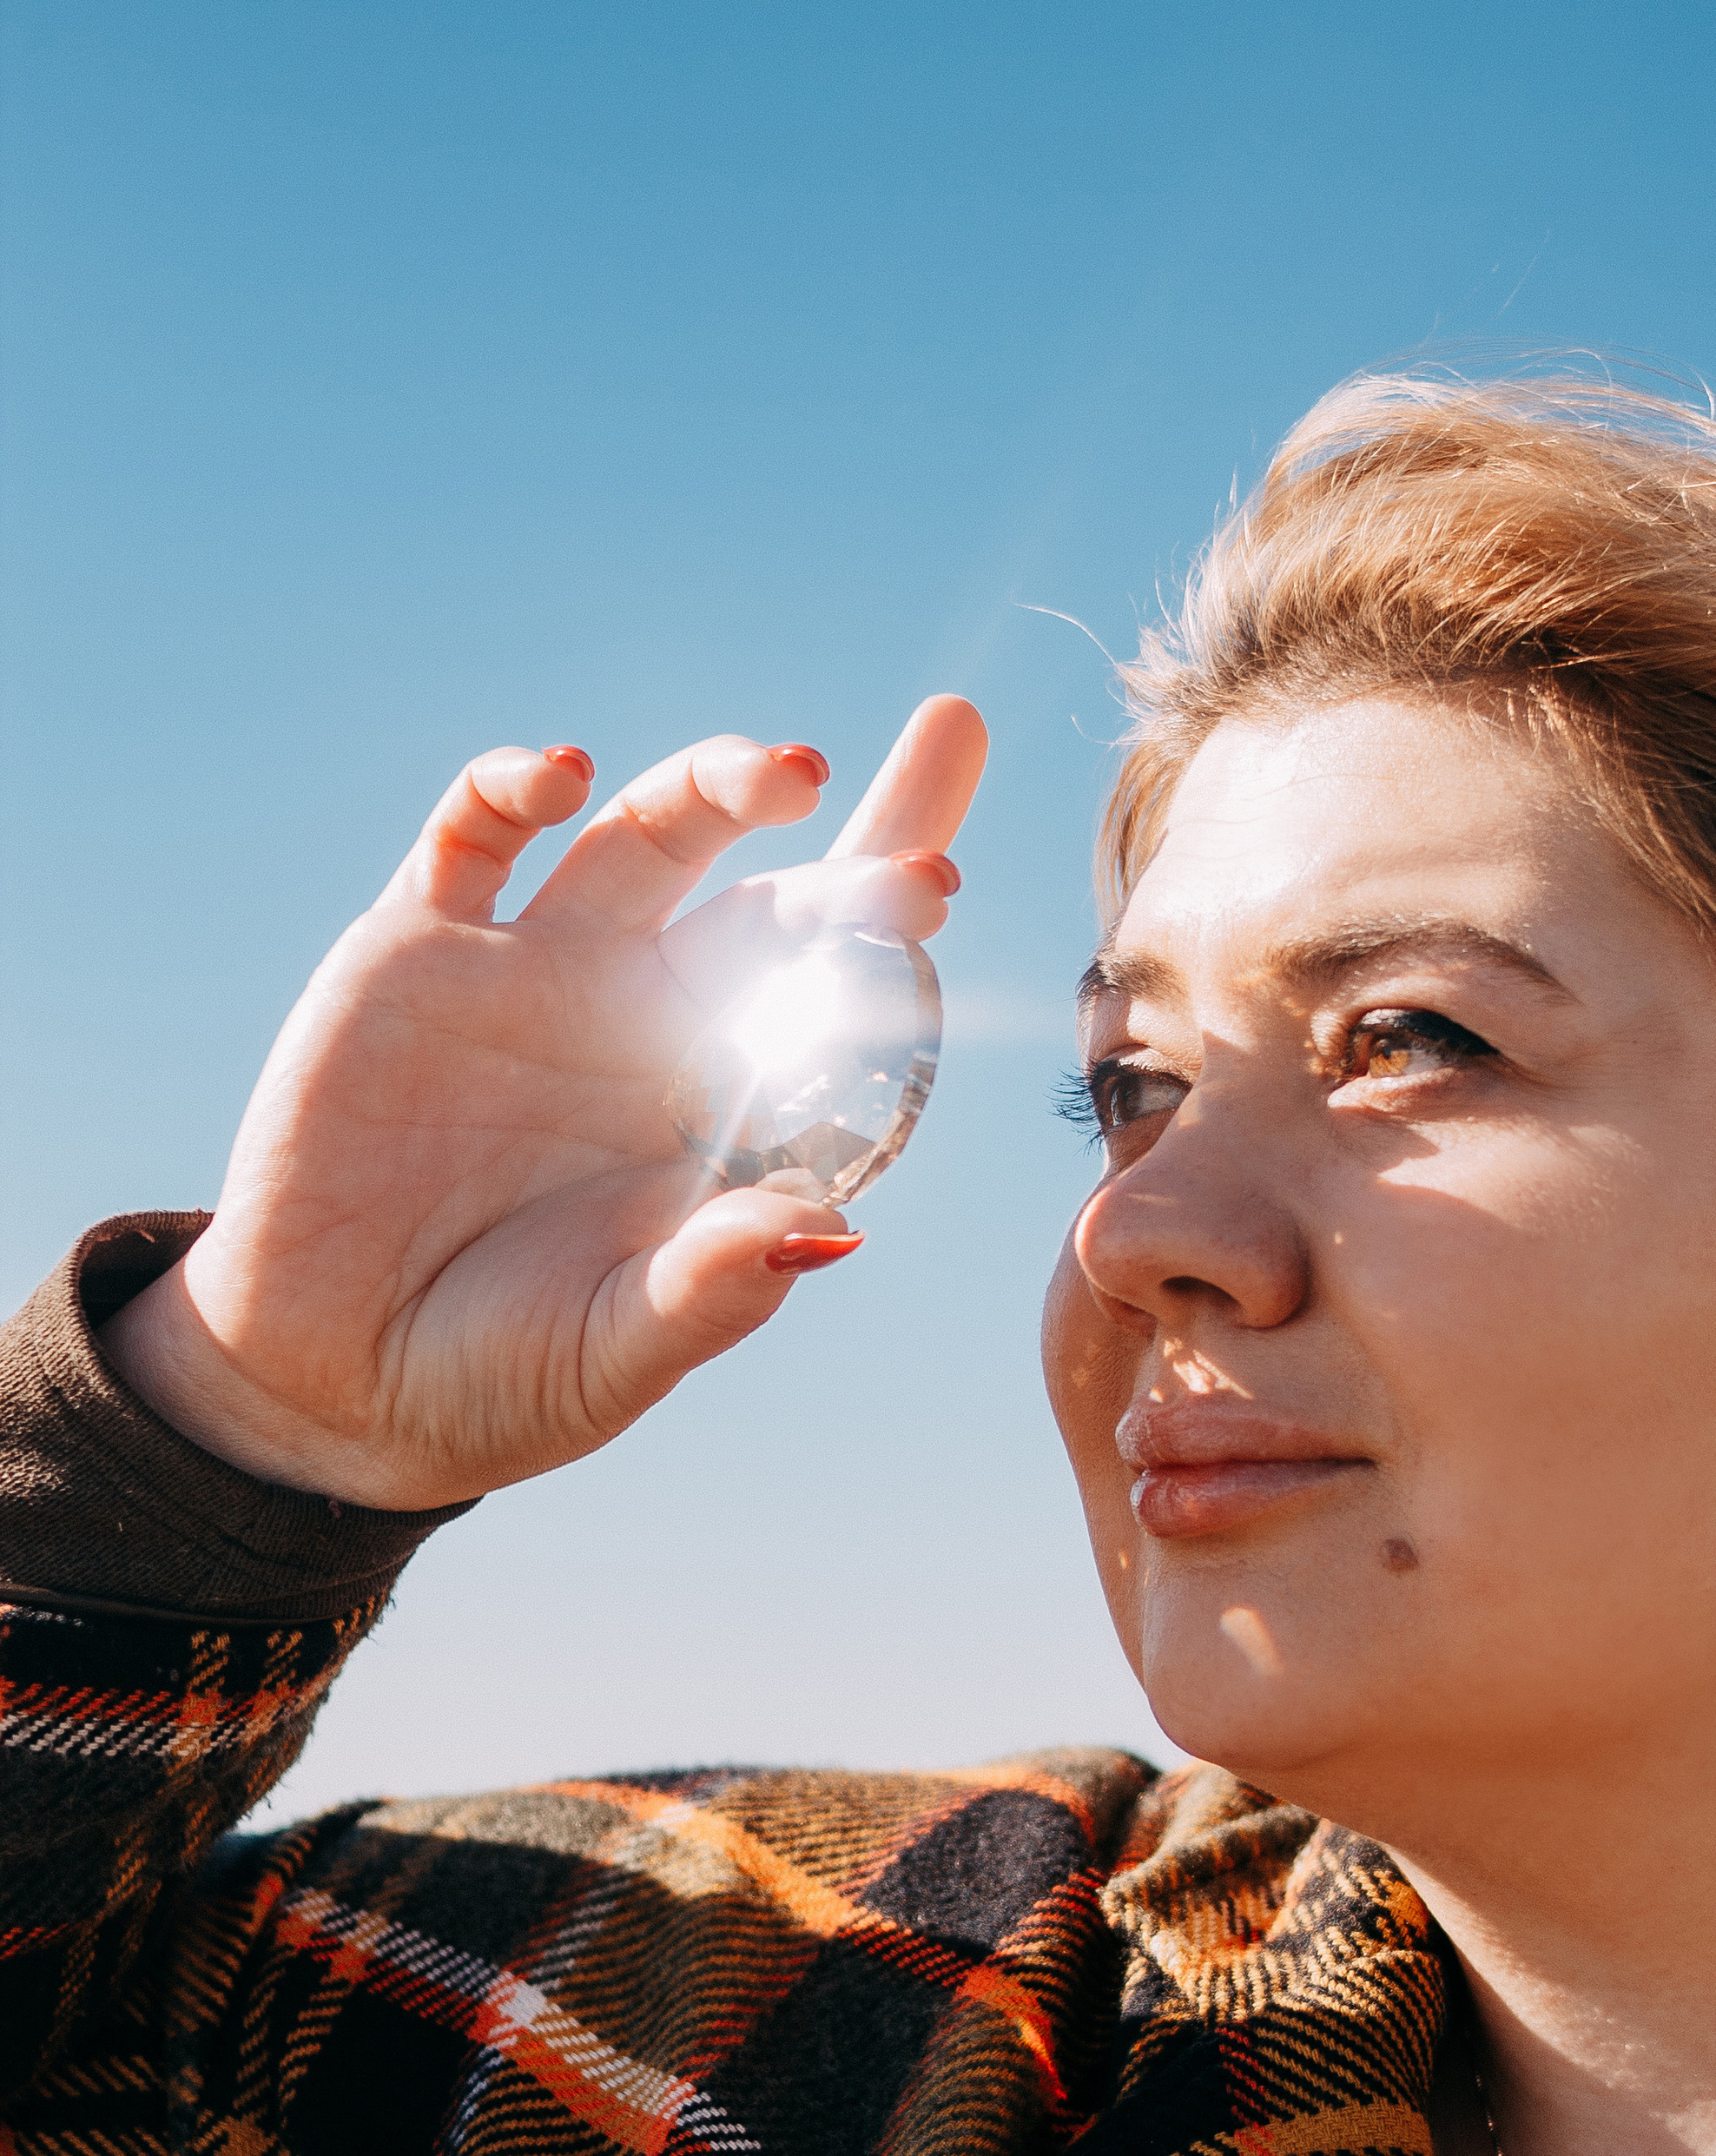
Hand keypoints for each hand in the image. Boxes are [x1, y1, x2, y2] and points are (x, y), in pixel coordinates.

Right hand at [100, 699, 988, 1507]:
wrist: (331, 1380)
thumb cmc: (500, 1376)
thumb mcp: (614, 1354)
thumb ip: (712, 1292)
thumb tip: (827, 1232)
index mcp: (721, 1110)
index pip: (838, 1001)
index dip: (889, 929)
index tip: (944, 882)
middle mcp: (648, 1021)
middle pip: (777, 902)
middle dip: (855, 855)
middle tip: (918, 863)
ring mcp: (539, 973)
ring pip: (649, 835)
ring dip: (717, 787)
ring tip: (785, 775)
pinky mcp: (418, 949)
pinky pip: (477, 835)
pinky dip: (515, 784)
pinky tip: (565, 775)